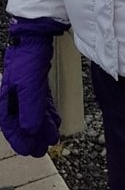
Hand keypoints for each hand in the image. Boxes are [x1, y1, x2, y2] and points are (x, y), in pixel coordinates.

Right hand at [0, 17, 66, 156]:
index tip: (30, 151)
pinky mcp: (36, 83)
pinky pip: (41, 103)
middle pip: (23, 121)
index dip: (20, 140)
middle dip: (33, 136)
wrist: (35, 38)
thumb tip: (31, 131)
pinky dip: (47, 113)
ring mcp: (25, 89)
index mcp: (6, 99)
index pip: (11, 125)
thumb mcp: (29, 88)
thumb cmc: (27, 60)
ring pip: (33, 113)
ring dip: (42, 126)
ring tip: (52, 137)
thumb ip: (30, 109)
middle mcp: (14, 96)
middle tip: (43, 149)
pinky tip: (54, 120)